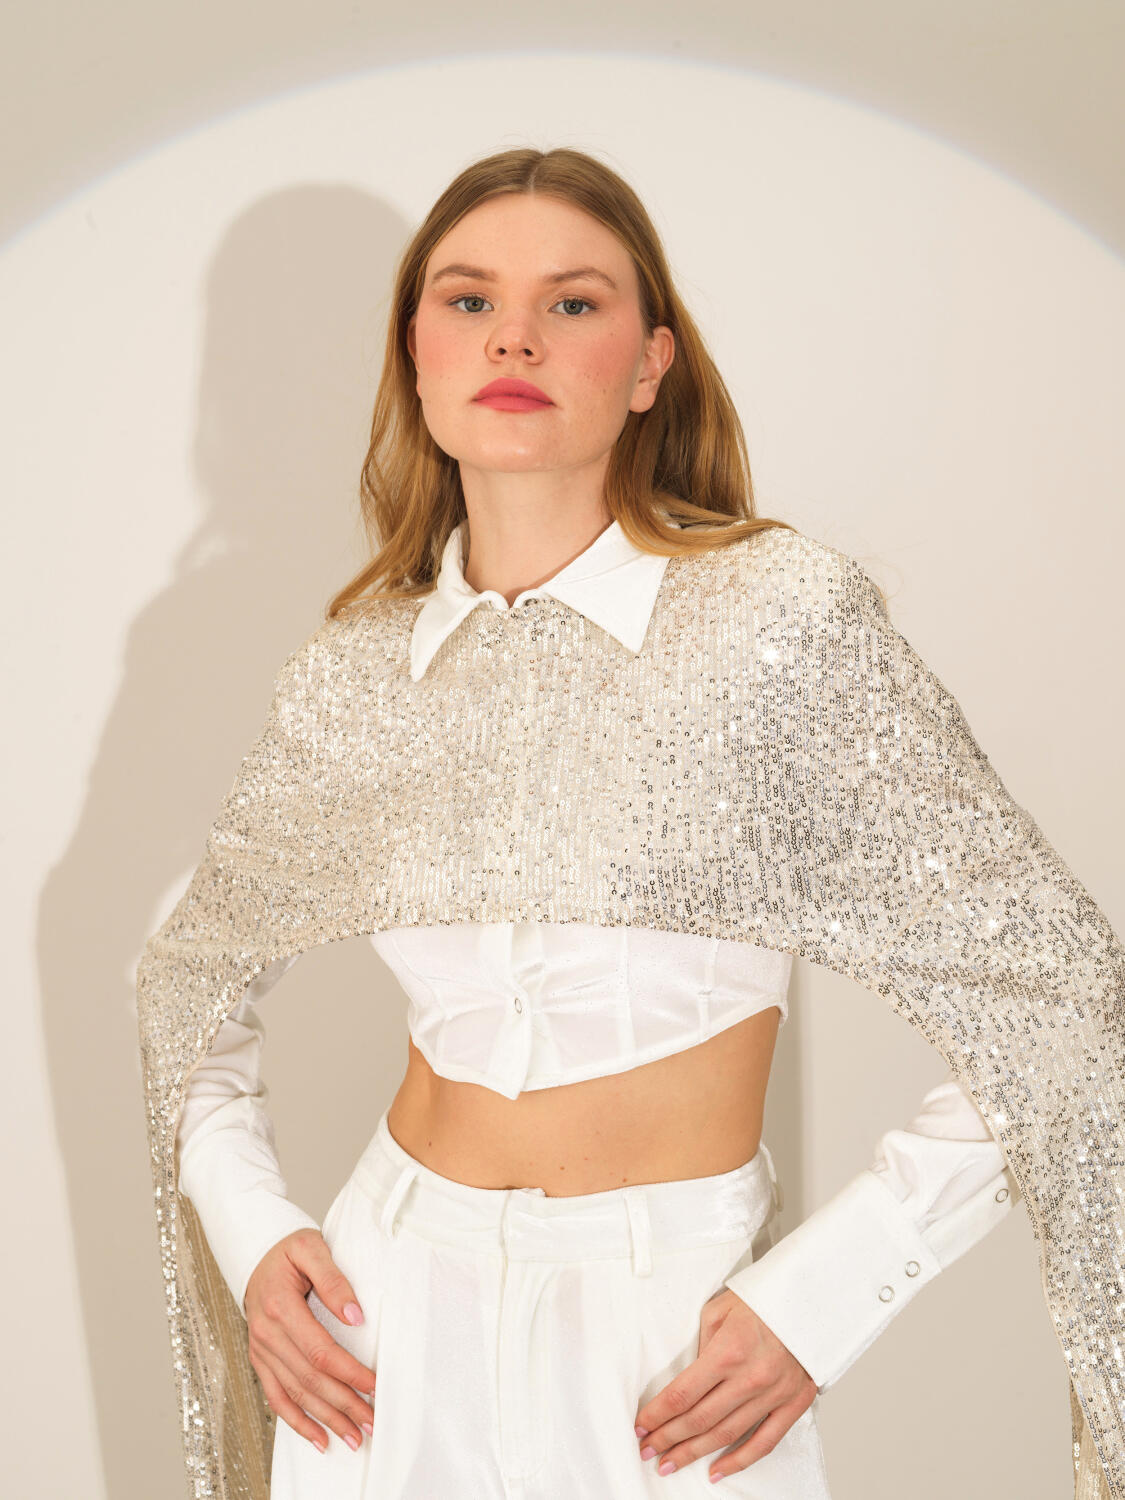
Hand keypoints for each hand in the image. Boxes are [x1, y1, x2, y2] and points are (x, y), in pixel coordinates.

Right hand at [244, 1227, 376, 1453]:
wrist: (255, 1254)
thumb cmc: (287, 1250)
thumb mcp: (312, 1248)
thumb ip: (334, 1280)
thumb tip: (355, 1316)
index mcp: (281, 1307)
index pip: (320, 1350)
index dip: (348, 1372)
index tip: (374, 1385)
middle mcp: (267, 1334)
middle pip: (309, 1379)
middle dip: (343, 1404)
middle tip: (372, 1422)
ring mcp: (261, 1350)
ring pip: (295, 1394)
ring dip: (326, 1419)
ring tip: (354, 1437)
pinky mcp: (260, 1359)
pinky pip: (276, 1398)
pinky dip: (297, 1422)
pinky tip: (319, 1438)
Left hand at [634, 1288, 816, 1483]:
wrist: (810, 1300)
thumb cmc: (762, 1300)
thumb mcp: (720, 1310)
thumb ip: (702, 1345)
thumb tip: (688, 1377)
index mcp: (728, 1351)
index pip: (683, 1394)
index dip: (658, 1415)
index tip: (641, 1427)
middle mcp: (750, 1378)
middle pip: (699, 1419)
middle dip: (668, 1438)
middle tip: (648, 1451)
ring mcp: (773, 1394)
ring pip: (726, 1435)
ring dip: (694, 1453)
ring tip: (671, 1463)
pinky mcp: (793, 1404)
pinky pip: (764, 1443)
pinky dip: (739, 1462)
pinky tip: (717, 1471)